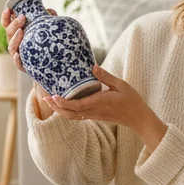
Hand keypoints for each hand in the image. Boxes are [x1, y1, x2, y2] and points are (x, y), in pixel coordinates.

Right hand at [1, 4, 56, 74]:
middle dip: (14, 24)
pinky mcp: (23, 66)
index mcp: (17, 33)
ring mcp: (17, 54)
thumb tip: (50, 11)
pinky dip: (16, 59)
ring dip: (14, 38)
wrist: (50, 64)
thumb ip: (48, 19)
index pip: (7, 24)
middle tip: (22, 17)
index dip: (5, 17)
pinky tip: (18, 55)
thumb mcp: (47, 29)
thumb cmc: (45, 42)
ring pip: (11, 46)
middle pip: (9, 33)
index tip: (8, 9)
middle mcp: (14, 43)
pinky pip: (17, 63)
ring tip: (21, 31)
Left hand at [42, 65, 167, 150]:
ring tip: (50, 102)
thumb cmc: (131, 100)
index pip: (77, 105)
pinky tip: (63, 105)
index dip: (63, 103)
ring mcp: (94, 116)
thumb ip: (105, 76)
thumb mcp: (120, 84)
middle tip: (45, 98)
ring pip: (72, 117)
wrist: (138, 118)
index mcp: (99, 102)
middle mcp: (94, 111)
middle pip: (70, 113)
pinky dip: (68, 112)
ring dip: (60, 111)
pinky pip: (78, 117)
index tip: (53, 96)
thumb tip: (92, 66)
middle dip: (56, 107)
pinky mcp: (95, 117)